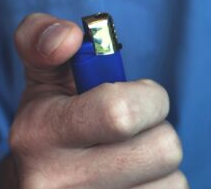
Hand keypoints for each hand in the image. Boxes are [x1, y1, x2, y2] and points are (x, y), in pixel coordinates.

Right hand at [0, 13, 185, 188]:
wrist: (36, 188)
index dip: (148, 98)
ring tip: (129, 161)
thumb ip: (42, 38)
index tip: (138, 95)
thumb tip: (68, 37)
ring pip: (174, 181)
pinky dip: (162, 187)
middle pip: (163, 149)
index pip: (121, 113)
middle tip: (135, 130)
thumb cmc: (52, 123)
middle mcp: (56, 184)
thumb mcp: (41, 78)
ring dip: (160, 165)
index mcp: (38, 134)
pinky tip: (134, 183)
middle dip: (159, 130)